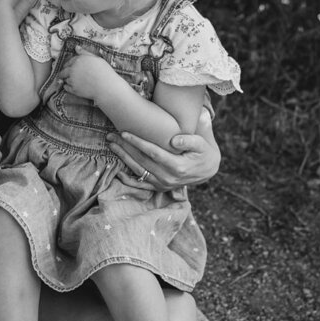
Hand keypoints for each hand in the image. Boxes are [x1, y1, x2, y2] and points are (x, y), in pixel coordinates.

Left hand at [57, 46, 116, 100]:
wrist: (107, 86)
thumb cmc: (104, 71)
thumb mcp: (96, 58)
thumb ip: (85, 53)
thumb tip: (76, 47)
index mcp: (78, 60)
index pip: (69, 61)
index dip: (69, 64)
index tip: (70, 66)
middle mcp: (72, 70)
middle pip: (63, 71)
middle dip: (64, 72)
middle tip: (68, 74)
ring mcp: (72, 80)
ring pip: (64, 79)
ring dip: (67, 79)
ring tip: (74, 81)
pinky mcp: (73, 90)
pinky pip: (66, 87)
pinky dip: (67, 86)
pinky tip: (73, 86)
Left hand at [106, 107, 220, 190]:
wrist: (208, 168)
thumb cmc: (203, 150)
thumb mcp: (202, 142)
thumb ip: (190, 140)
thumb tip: (174, 140)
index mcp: (178, 166)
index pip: (153, 153)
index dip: (138, 142)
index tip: (124, 132)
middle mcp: (169, 178)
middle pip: (142, 161)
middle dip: (125, 147)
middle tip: (111, 135)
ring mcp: (163, 184)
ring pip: (139, 171)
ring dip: (123, 158)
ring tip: (111, 145)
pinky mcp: (160, 188)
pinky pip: (141, 185)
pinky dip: (128, 180)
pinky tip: (117, 173)